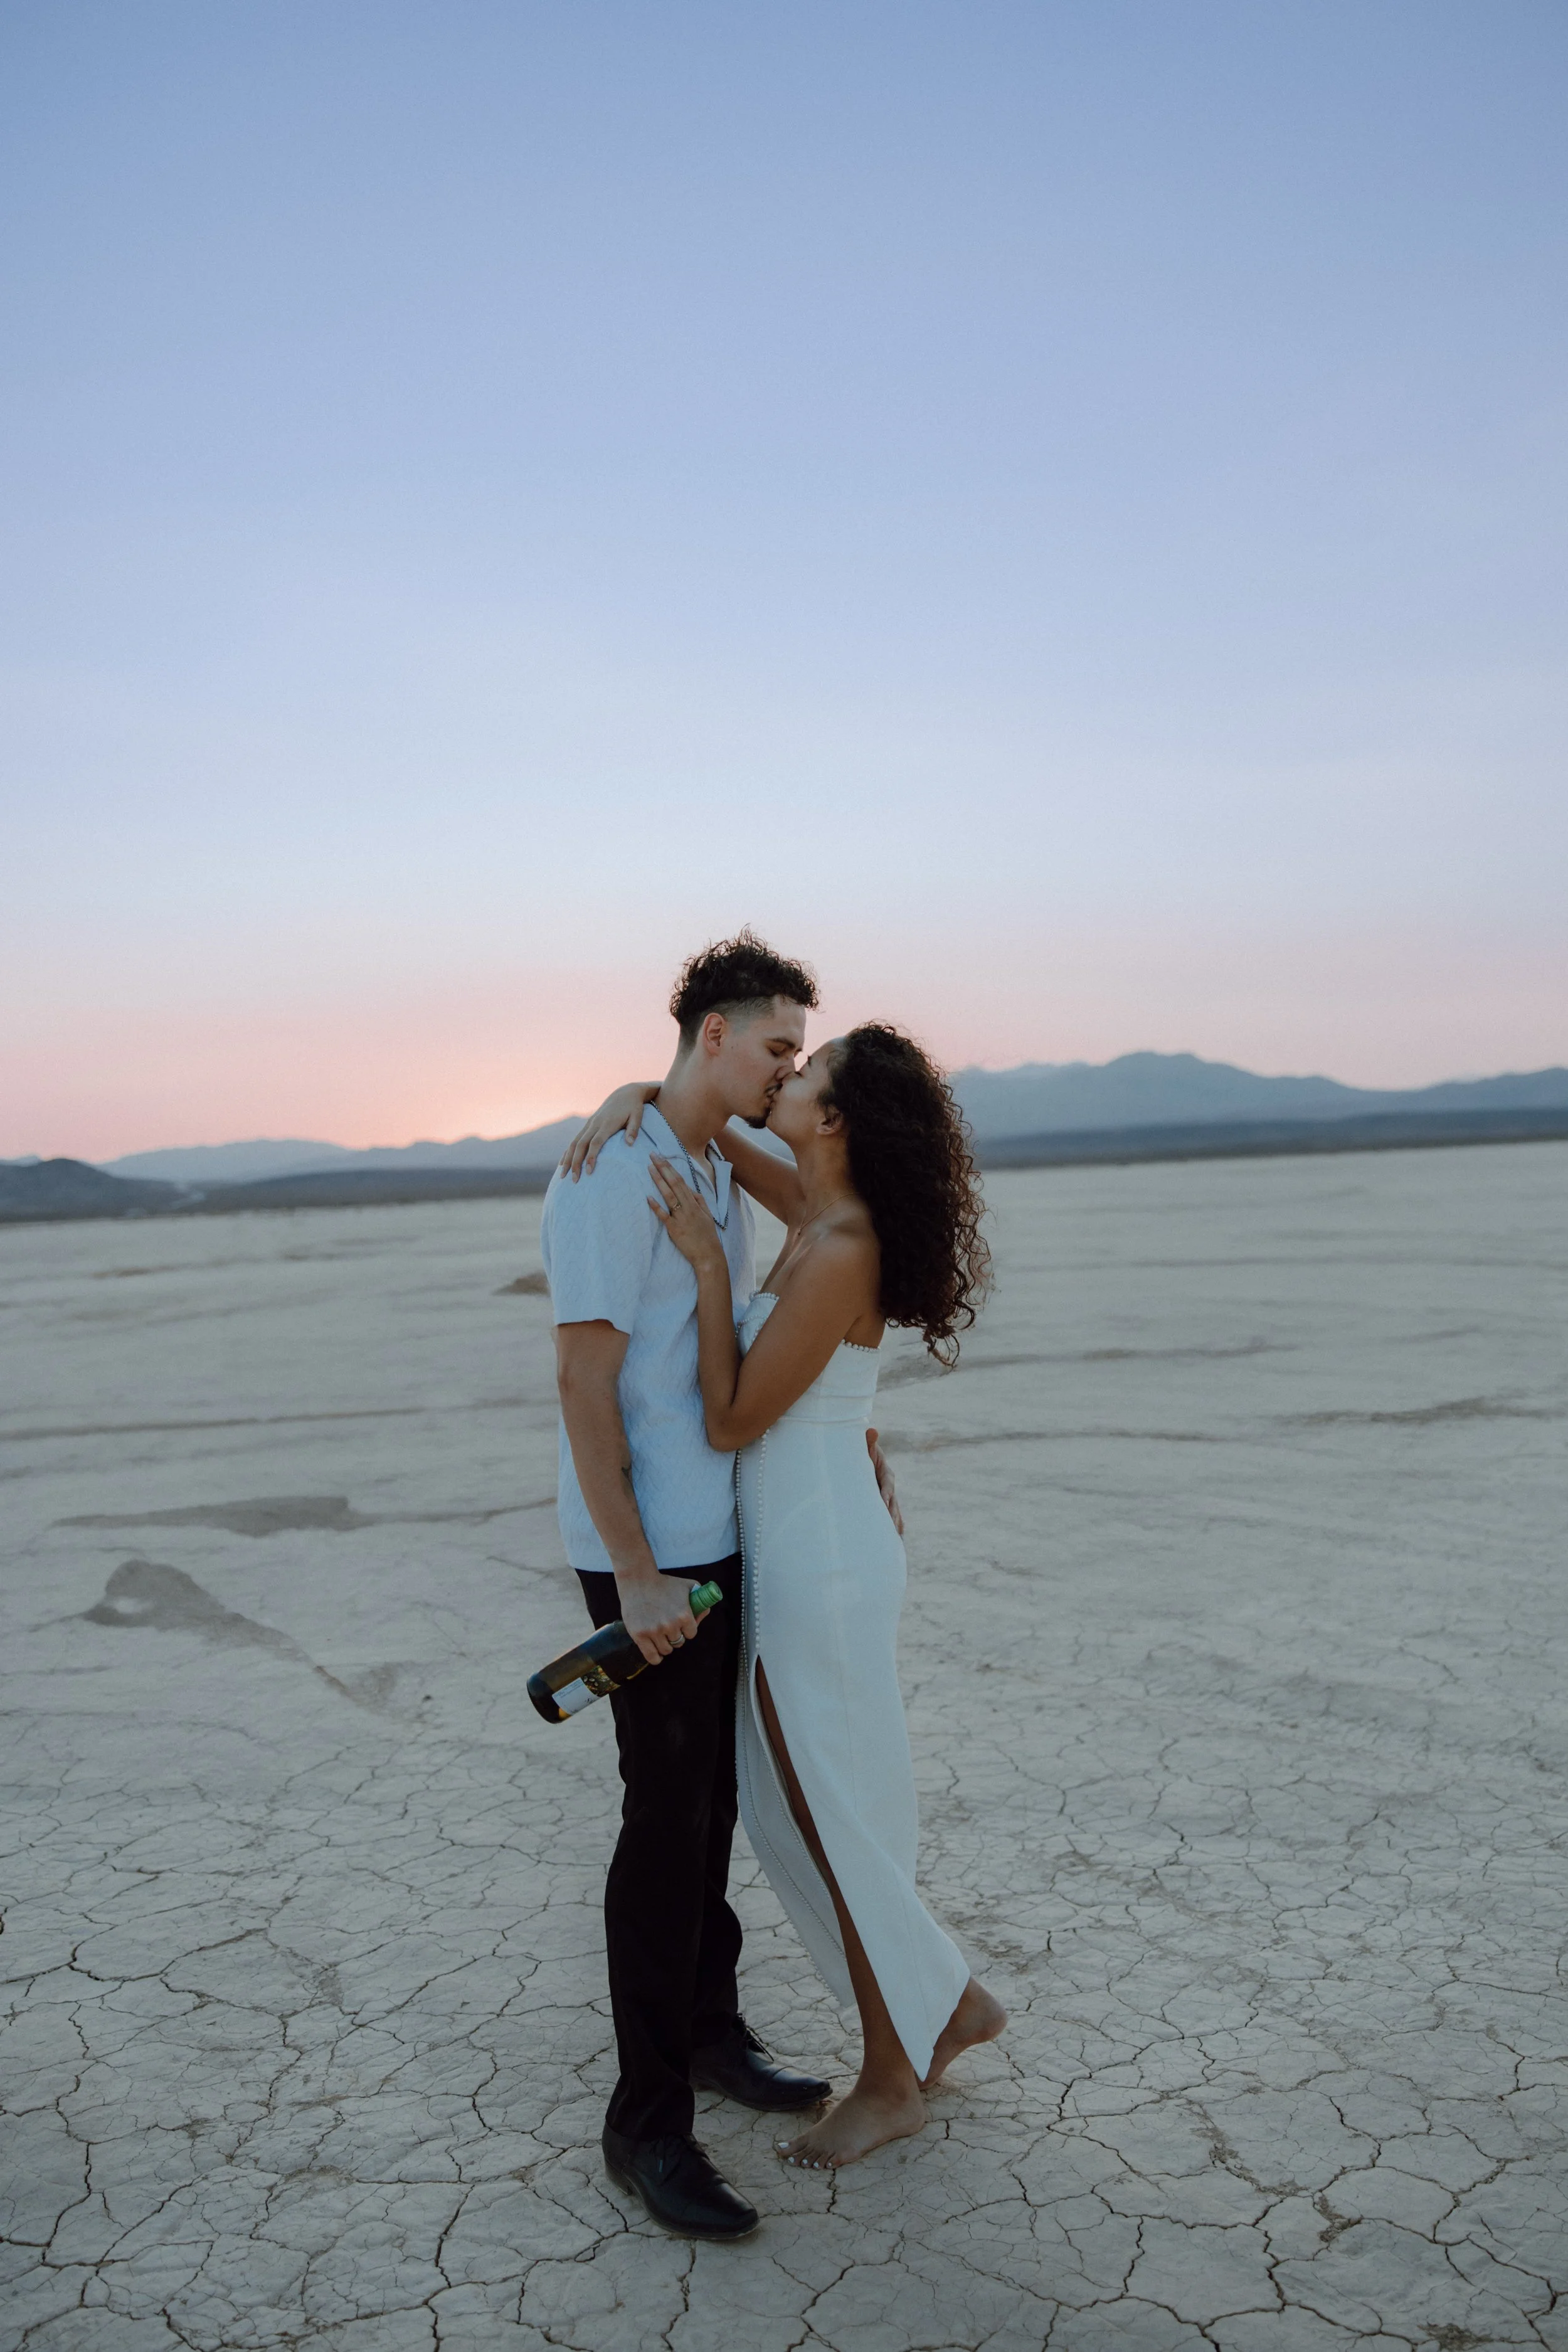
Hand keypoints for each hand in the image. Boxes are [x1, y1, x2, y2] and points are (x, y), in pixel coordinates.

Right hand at [559, 1083, 660, 1179]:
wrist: (625, 1093)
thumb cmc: (633, 1107)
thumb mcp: (637, 1116)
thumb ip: (633, 1129)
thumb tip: (629, 1144)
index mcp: (607, 1123)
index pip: (596, 1142)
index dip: (591, 1157)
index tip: (589, 1171)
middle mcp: (594, 1124)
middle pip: (580, 1145)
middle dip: (575, 1163)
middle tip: (574, 1180)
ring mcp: (589, 1124)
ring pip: (573, 1143)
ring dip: (568, 1160)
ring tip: (563, 1176)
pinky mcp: (587, 1125)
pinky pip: (574, 1140)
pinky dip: (567, 1152)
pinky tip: (562, 1163)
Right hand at [616, 1571, 699, 1666]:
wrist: (638, 1580)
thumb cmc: (664, 1583)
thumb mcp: (687, 1586)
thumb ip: (701, 1599)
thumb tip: (704, 1613)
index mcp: (684, 1615)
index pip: (691, 1633)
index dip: (687, 1629)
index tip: (681, 1624)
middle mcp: (670, 1624)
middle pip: (679, 1642)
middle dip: (676, 1636)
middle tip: (668, 1626)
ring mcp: (654, 1631)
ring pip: (666, 1650)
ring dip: (665, 1644)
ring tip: (660, 1634)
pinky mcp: (639, 1635)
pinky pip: (652, 1657)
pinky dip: (656, 1657)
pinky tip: (657, 1652)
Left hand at [647, 1155, 723, 1269]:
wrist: (709, 1256)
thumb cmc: (707, 1236)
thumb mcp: (707, 1216)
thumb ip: (700, 1202)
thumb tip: (691, 1191)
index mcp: (695, 1203)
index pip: (681, 1181)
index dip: (670, 1168)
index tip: (662, 1157)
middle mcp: (688, 1207)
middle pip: (674, 1183)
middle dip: (662, 1168)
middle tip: (652, 1155)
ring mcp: (681, 1218)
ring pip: (668, 1195)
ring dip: (658, 1181)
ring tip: (649, 1169)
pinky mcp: (674, 1229)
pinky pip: (664, 1216)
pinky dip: (656, 1206)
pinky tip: (648, 1197)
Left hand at [867, 1428, 903, 1533]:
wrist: (865, 1458)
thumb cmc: (863, 1452)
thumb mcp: (865, 1446)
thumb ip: (868, 1441)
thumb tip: (871, 1430)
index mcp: (886, 1473)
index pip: (887, 1485)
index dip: (886, 1494)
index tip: (884, 1503)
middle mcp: (889, 1487)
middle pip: (893, 1503)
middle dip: (892, 1515)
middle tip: (890, 1528)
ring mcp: (888, 1497)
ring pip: (894, 1513)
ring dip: (894, 1525)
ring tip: (895, 1540)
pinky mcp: (884, 1505)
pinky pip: (892, 1518)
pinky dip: (894, 1529)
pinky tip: (895, 1543)